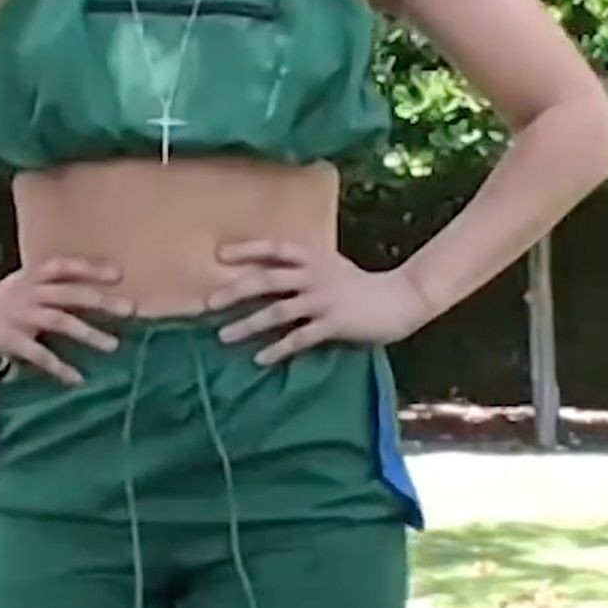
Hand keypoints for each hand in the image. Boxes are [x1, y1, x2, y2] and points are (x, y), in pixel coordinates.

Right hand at [0, 257, 132, 385]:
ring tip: (114, 346)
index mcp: (30, 279)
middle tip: (132, 309)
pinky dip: (59, 366)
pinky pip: (39, 353)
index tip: (119, 274)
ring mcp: (18, 315)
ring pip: (60, 321)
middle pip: (70, 293)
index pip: (64, 267)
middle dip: (102, 300)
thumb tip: (79, 299)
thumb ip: (44, 290)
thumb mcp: (17, 288)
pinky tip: (76, 378)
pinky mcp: (8, 338)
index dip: (90, 268)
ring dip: (89, 334)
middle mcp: (27, 293)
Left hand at [206, 241, 430, 365]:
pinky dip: (277, 349)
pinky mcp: (333, 324)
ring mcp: (323, 300)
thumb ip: (304, 268)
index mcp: (313, 258)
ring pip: (277, 311)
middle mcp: (314, 276)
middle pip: (267, 279)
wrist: (399, 298)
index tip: (219, 255)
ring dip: (248, 324)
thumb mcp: (331, 267)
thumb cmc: (361, 285)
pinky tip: (260, 359)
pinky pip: (299, 338)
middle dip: (235, 291)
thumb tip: (269, 274)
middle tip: (208, 303)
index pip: (274, 248)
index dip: (247, 250)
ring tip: (224, 337)